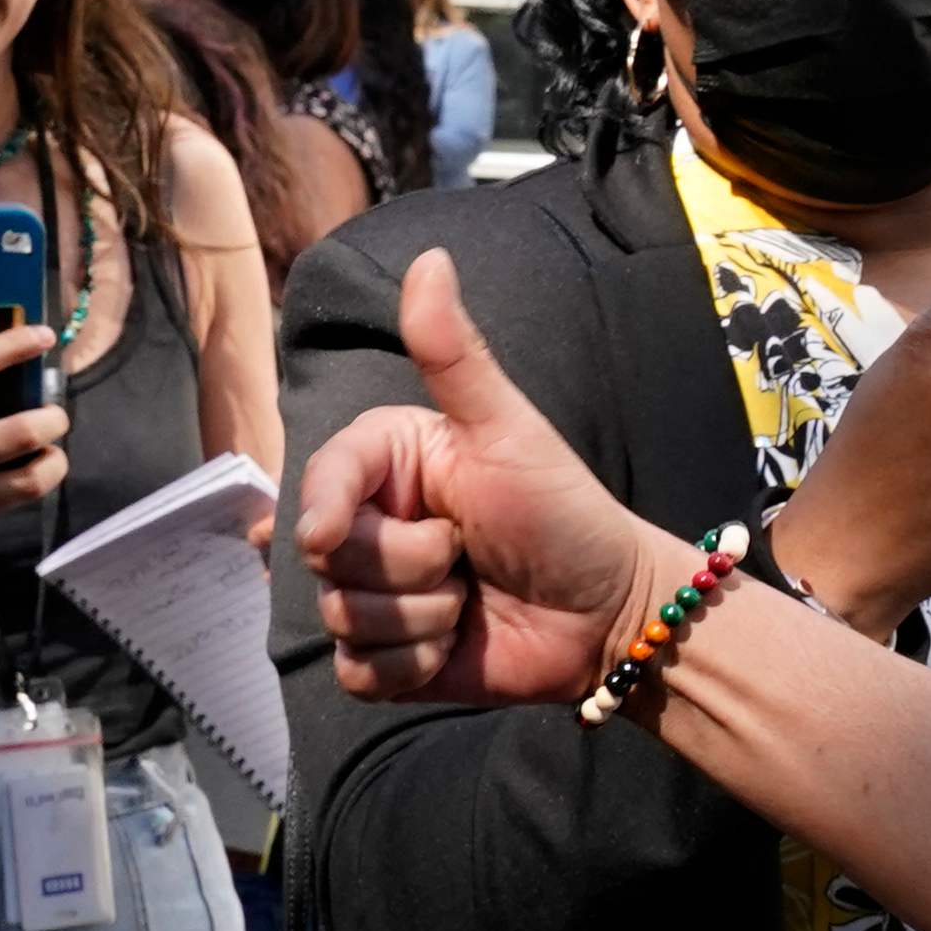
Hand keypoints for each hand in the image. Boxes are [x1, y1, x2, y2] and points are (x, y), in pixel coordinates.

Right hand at [301, 250, 696, 707]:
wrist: (612, 609)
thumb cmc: (564, 512)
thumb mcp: (509, 429)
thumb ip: (456, 355)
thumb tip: (429, 258)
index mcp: (383, 465)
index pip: (319, 485)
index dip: (329, 514)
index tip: (338, 534)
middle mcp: (368, 526)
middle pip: (327, 561)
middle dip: (409, 567)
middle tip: (467, 553)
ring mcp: (373, 596)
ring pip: (342, 618)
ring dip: (422, 619)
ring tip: (471, 597)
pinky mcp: (388, 660)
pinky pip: (359, 672)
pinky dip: (414, 668)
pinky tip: (458, 646)